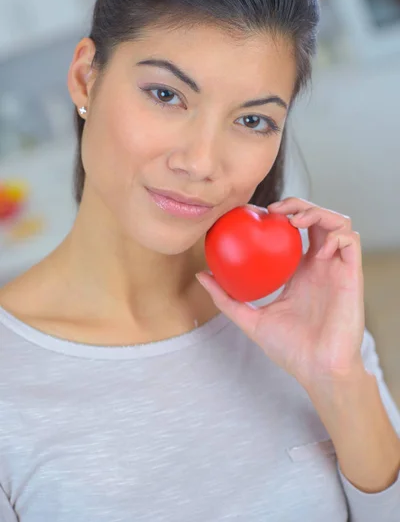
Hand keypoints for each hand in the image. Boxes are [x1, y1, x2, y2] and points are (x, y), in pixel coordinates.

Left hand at [196, 197, 365, 389]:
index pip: (296, 232)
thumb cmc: (290, 349)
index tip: (260, 212)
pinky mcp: (352, 274)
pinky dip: (335, 233)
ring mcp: (337, 268)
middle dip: (299, 204)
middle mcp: (320, 265)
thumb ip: (226, 298)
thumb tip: (200, 275)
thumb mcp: (250, 319)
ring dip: (317, 212)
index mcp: (301, 271)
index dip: (283, 214)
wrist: (317, 370)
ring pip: (337, 223)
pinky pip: (350, 241)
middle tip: (275, 209)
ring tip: (295, 219)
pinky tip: (316, 245)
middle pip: (316, 220)